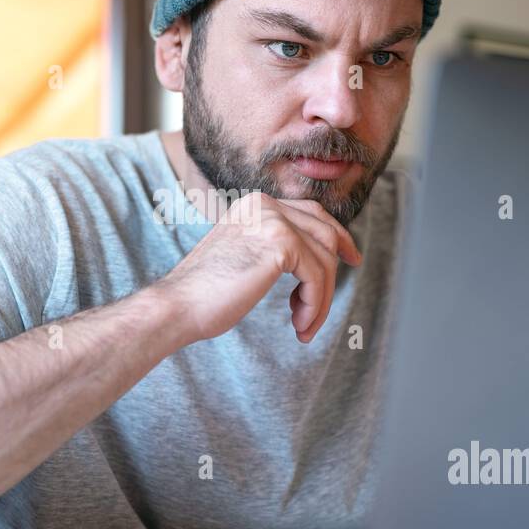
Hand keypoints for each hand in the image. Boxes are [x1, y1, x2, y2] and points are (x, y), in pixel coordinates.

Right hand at [153, 191, 361, 344]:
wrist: (177, 305)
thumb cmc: (205, 293)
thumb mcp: (245, 257)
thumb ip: (273, 247)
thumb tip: (315, 258)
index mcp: (255, 204)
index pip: (311, 213)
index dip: (337, 236)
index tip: (351, 258)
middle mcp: (265, 204)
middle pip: (325, 232)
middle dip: (336, 267)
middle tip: (333, 299)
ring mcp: (273, 220)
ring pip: (325, 259)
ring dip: (321, 298)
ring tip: (302, 324)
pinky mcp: (281, 243)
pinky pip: (318, 276)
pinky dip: (315, 304)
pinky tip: (299, 324)